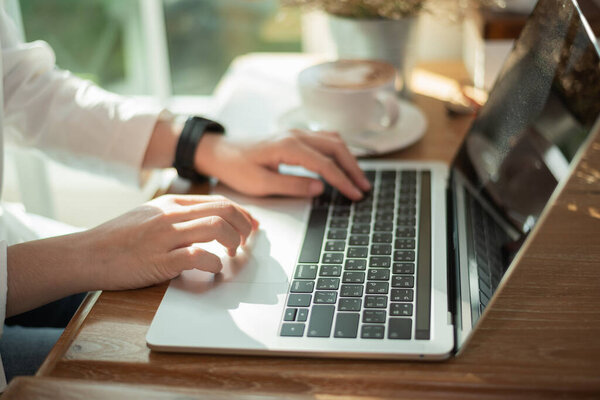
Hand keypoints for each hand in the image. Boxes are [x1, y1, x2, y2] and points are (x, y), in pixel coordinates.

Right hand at [81, 195, 258, 290]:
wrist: (86, 254)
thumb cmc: (118, 238)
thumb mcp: (150, 215)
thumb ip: (178, 215)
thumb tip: (210, 222)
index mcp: (170, 202)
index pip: (218, 201)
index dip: (242, 213)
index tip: (251, 225)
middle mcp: (170, 215)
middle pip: (223, 210)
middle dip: (244, 225)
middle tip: (246, 241)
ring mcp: (164, 236)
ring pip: (215, 227)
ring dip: (233, 241)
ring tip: (232, 253)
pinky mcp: (158, 260)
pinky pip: (197, 257)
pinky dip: (214, 264)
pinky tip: (214, 268)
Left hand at [194, 130, 371, 199]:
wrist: (221, 151)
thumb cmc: (237, 168)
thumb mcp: (261, 184)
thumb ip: (292, 185)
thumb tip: (320, 187)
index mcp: (288, 146)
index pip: (325, 164)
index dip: (343, 180)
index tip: (355, 194)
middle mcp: (296, 135)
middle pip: (336, 148)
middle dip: (353, 168)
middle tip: (364, 188)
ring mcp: (297, 133)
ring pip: (333, 141)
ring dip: (349, 158)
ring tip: (358, 178)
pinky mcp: (296, 137)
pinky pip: (325, 139)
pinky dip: (339, 151)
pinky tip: (343, 163)